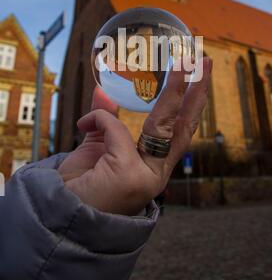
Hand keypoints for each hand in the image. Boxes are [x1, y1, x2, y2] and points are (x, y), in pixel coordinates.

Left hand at [58, 57, 212, 215]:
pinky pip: (114, 130)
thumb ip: (105, 122)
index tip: (196, 78)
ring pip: (165, 125)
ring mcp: (146, 176)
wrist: (60, 217)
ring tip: (185, 64)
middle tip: (205, 62)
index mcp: (152, 167)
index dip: (189, 104)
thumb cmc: (82, 187)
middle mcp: (156, 173)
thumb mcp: (96, 148)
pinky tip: (85, 122)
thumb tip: (103, 91)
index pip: (177, 131)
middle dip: (197, 93)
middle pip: (183, 128)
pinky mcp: (129, 174)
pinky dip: (99, 120)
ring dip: (175, 91)